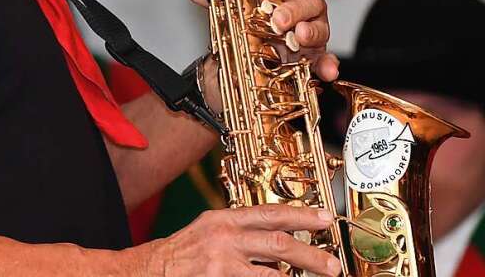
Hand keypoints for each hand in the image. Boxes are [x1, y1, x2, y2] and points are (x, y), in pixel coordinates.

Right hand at [138, 204, 340, 276]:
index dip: (301, 215)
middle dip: (311, 255)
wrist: (152, 270)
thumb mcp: (210, 230)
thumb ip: (241, 230)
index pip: (269, 213)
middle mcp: (225, 238)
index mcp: (224, 219)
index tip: (325, 218)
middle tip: (332, 266)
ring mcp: (222, 264)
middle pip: (279, 243)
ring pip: (273, 272)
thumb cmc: (184, 252)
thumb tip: (278, 238)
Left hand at [186, 0, 339, 83]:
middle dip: (296, 10)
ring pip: (319, 30)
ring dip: (311, 33)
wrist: (248, 58)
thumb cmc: (251, 22)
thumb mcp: (231, 8)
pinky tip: (327, 71)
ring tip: (298, 38)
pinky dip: (327, 65)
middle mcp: (304, 10)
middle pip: (311, 3)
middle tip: (280, 20)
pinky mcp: (311, 59)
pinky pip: (323, 61)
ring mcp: (310, 34)